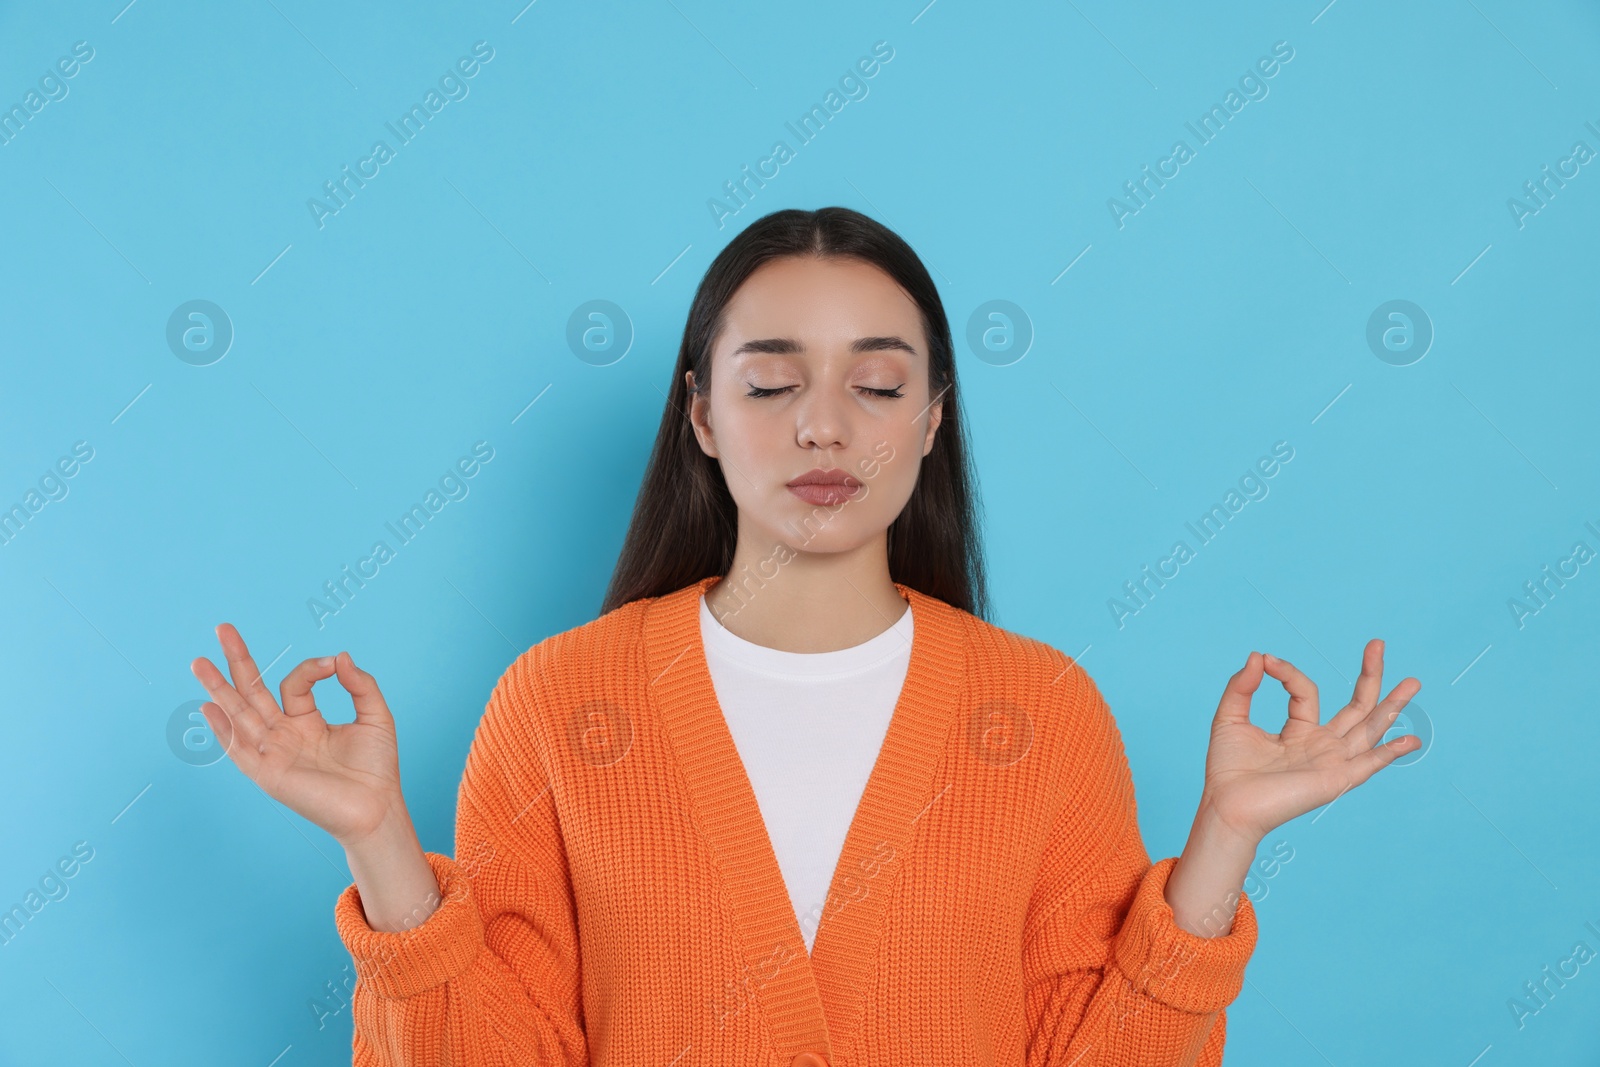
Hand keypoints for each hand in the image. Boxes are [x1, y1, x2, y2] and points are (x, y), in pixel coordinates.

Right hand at [189, 624, 408, 847]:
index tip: (334, 665)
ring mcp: (273, 753)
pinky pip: (241, 749)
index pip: (294, 684)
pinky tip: (208, 707)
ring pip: (240, 714)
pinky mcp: (269, 774)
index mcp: (307, 721)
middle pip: (253, 692)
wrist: (377, 809)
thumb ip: (360, 685)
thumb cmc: (377, 768)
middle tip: (222, 628)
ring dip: (219, 688)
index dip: (312, 668)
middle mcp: (284, 735)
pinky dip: (224, 730)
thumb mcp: (375, 716)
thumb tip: (340, 656)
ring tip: (198, 662)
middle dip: (238, 661)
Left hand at [1199, 639, 1421, 841]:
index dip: (1287, 672)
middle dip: (1370, 676)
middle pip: (1356, 707)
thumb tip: (1259, 656)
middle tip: (1378, 643)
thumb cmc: (1227, 770)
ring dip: (1392, 705)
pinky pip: (1369, 764)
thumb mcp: (1230, 718)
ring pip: (1370, 729)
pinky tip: (1411, 739)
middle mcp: (1321, 746)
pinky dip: (1390, 752)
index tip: (1267, 661)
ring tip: (1413, 681)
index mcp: (1298, 731)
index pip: (1306, 692)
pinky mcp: (1336, 780)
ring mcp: (1332, 762)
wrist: (1226, 805)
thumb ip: (1242, 686)